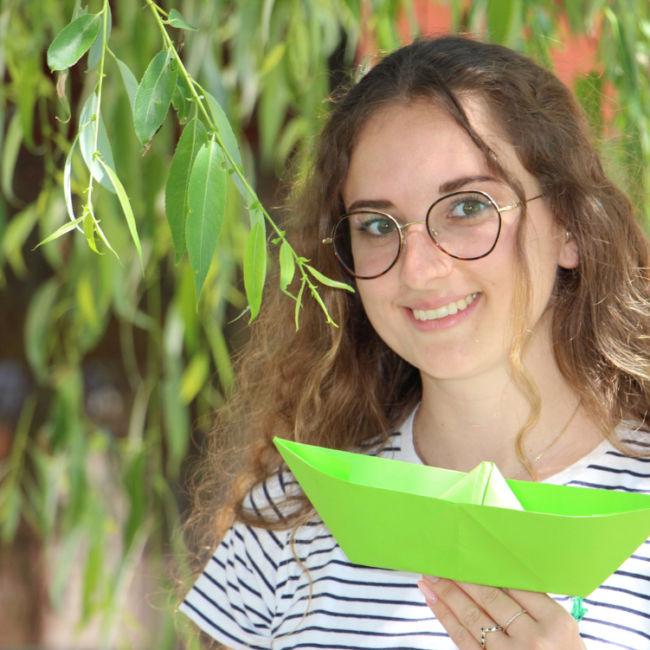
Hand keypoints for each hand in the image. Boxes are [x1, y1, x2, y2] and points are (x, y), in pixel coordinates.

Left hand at [417, 576, 585, 649]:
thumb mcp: (564, 630)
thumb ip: (537, 604)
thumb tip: (497, 572)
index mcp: (556, 622)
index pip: (514, 586)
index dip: (487, 569)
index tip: (469, 554)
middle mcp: (534, 638)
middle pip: (490, 598)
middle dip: (462, 577)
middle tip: (441, 560)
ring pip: (472, 616)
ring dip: (447, 594)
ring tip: (430, 577)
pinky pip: (462, 638)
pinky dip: (445, 616)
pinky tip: (433, 599)